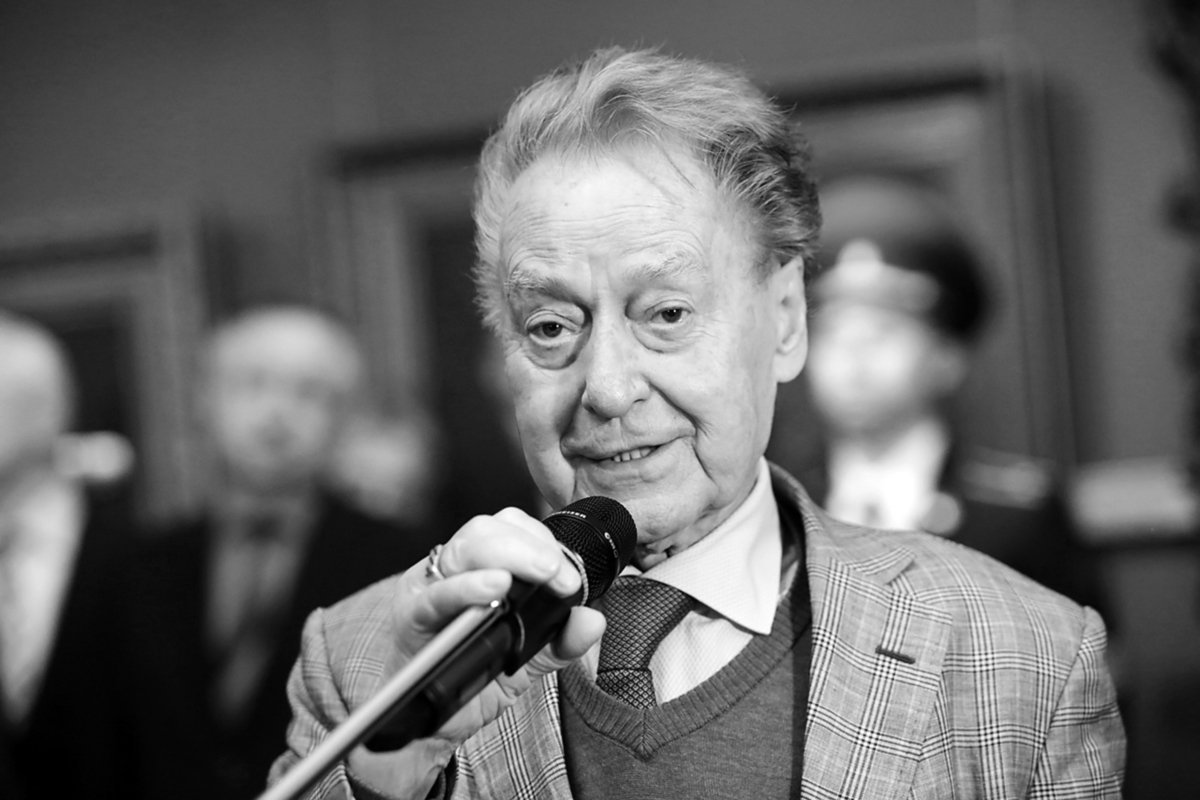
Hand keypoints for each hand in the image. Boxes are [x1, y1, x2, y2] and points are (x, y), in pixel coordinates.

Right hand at [347, 507, 606, 796]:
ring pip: (465, 548)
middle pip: (487, 530)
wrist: (431, 722)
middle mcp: (451, 569)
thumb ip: (559, 639)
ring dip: (509, 556)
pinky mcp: (411, 617)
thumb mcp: (526, 659)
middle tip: (560, 576)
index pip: (511, 528)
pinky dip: (467, 588)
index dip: (543, 543)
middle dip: (531, 547)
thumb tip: (593, 621)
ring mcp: (428, 588)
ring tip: (540, 574)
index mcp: (479, 567)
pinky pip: (436, 595)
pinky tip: (495, 590)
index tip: (570, 577)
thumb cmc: (471, 677)